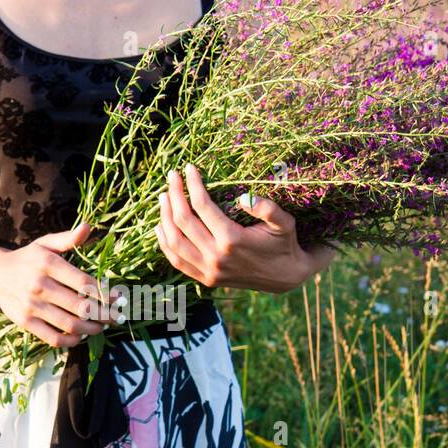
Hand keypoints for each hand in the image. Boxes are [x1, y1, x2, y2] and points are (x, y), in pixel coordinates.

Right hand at [0, 223, 115, 348]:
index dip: (105, 293)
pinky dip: (71, 341)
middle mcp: (40, 285)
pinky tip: (80, 337)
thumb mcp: (45, 243)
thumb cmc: (27, 259)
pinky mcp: (25, 322)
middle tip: (115, 317)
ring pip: (70, 324)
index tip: (118, 298)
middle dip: (103, 314)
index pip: (85, 283)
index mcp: (48, 264)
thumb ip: (67, 239)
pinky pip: (53, 337)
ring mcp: (32, 306)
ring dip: (91, 329)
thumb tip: (88, 227)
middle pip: (81, 306)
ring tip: (100, 327)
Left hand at [155, 163, 334, 292]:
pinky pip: (177, 261)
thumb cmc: (285, 243)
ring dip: (165, 217)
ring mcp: (209, 271)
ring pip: (174, 242)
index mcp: (232, 240)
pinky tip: (161, 226)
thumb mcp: (285, 223)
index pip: (202, 206)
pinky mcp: (206, 280)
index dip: (192, 184)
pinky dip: (164, 244)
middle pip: (183, 221)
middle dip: (174, 195)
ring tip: (164, 197)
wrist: (286, 276)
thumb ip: (268, 209)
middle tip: (172, 176)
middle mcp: (216, 257)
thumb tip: (245, 197)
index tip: (189, 168)